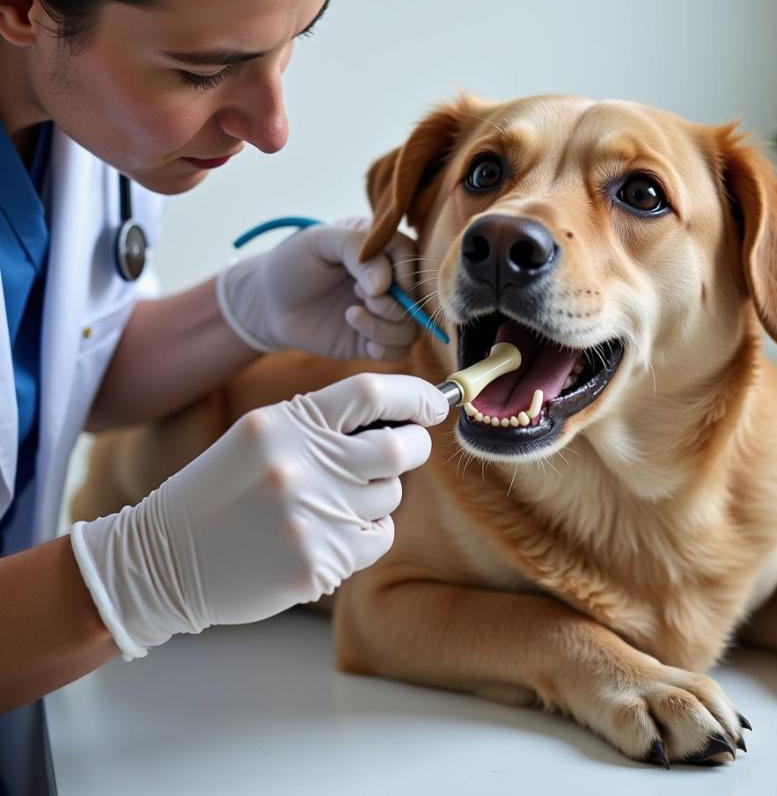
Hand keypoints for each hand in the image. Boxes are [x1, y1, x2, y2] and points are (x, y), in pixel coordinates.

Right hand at [70, 373, 447, 658]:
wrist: (162, 559)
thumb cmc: (219, 490)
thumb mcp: (260, 435)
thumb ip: (322, 423)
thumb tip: (399, 418)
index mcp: (286, 423)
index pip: (371, 392)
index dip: (415, 396)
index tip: (435, 405)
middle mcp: (303, 466)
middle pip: (400, 448)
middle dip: (414, 446)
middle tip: (404, 451)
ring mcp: (312, 517)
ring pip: (390, 496)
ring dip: (377, 496)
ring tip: (332, 503)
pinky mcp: (318, 562)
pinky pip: (377, 538)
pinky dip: (366, 534)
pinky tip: (327, 535)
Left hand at [216, 217, 418, 359]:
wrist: (268, 303)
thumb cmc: (292, 264)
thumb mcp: (319, 241)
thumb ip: (355, 247)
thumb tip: (383, 284)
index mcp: (379, 249)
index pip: (411, 257)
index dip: (404, 274)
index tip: (375, 285)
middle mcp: (388, 281)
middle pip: (417, 298)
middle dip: (393, 304)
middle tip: (359, 297)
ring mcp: (382, 313)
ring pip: (410, 328)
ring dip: (385, 327)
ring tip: (352, 316)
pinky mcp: (372, 340)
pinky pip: (399, 352)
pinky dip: (385, 349)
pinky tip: (360, 338)